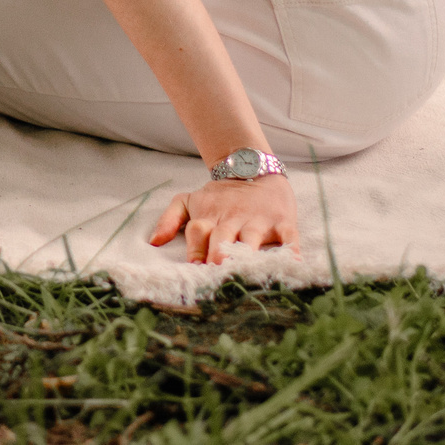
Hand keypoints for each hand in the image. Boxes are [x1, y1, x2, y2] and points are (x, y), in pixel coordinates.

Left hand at [150, 174, 298, 262]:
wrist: (252, 169)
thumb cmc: (218, 196)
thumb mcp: (189, 200)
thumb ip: (170, 219)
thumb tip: (154, 242)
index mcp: (207, 216)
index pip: (197, 234)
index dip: (195, 252)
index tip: (194, 273)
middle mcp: (231, 220)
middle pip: (221, 238)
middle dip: (218, 256)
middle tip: (217, 274)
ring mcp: (257, 221)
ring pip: (251, 239)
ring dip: (247, 254)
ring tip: (245, 271)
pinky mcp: (282, 221)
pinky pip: (287, 236)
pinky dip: (289, 249)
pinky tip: (290, 262)